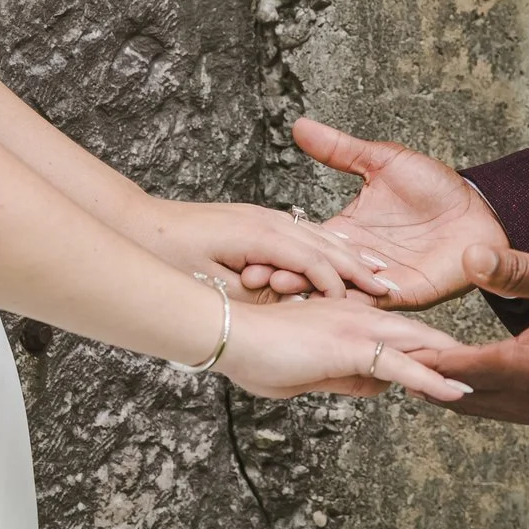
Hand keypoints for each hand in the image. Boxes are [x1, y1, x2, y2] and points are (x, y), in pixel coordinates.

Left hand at [132, 198, 393, 300]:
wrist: (139, 225)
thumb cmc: (172, 257)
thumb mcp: (218, 287)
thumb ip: (262, 298)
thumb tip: (293, 311)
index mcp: (262, 236)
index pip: (316, 261)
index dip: (343, 286)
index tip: (368, 308)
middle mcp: (268, 220)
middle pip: (325, 243)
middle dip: (358, 266)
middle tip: (389, 288)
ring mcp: (262, 217)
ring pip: (316, 234)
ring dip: (346, 253)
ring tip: (374, 272)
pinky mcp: (254, 220)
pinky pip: (301, 232)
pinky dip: (325, 246)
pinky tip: (335, 258)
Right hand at [216, 289, 473, 404]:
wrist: (226, 333)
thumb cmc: (254, 351)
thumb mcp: (306, 373)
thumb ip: (344, 376)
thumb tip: (380, 388)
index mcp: (346, 316)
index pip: (399, 334)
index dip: (427, 351)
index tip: (452, 368)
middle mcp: (358, 315)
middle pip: (419, 334)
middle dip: (452, 355)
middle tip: (483, 373)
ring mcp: (357, 326)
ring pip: (419, 345)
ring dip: (452, 367)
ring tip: (484, 383)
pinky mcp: (352, 344)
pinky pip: (403, 365)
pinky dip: (433, 380)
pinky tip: (457, 393)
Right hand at [266, 118, 508, 308]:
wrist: (479, 206)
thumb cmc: (433, 185)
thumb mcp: (381, 161)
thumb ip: (339, 150)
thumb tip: (298, 125)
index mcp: (346, 231)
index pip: (304, 243)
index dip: (278, 247)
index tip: (248, 250)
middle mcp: (358, 260)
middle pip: (313, 273)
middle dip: (284, 274)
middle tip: (256, 274)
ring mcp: (380, 281)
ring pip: (338, 293)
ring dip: (313, 293)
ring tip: (286, 288)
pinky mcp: (408, 294)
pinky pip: (377, 306)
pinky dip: (355, 305)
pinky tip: (334, 301)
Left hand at [403, 244, 528, 425]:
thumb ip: (517, 270)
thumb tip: (470, 257)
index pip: (456, 370)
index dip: (419, 355)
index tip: (386, 343)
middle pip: (460, 398)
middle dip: (426, 376)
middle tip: (389, 354)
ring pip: (481, 409)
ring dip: (450, 388)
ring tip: (418, 364)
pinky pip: (504, 411)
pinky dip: (477, 396)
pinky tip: (467, 378)